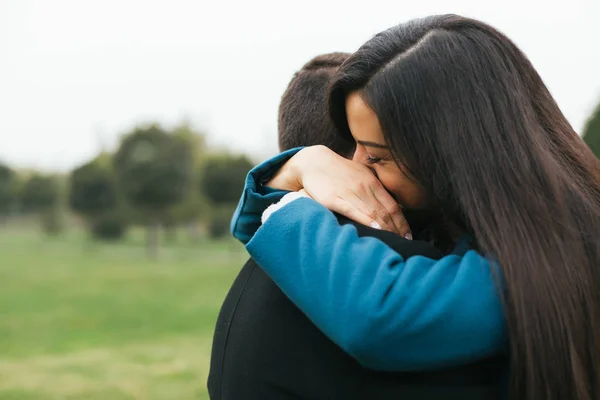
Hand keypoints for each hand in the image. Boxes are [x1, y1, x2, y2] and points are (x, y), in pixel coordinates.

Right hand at [268, 146, 411, 237]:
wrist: (314, 162)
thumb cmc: (338, 171)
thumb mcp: (360, 174)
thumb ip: (374, 188)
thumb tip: (389, 204)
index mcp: (372, 182)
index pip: (393, 205)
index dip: (403, 222)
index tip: (409, 236)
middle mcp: (364, 187)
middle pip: (386, 212)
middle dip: (397, 229)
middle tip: (406, 244)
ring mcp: (349, 193)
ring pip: (373, 213)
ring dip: (386, 229)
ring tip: (394, 242)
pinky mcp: (334, 198)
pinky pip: (354, 210)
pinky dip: (366, 220)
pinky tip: (375, 229)